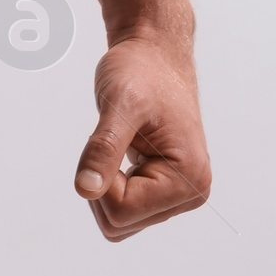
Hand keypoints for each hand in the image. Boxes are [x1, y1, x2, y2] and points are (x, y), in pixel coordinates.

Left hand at [74, 35, 209, 240]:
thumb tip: (85, 190)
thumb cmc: (141, 71)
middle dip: (104, 184)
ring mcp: (179, 194)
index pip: (122, 212)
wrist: (155, 52)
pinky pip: (126, 207)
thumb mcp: (119, 105)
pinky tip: (126, 149)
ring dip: (107, 183)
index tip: (111, 138)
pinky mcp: (166, 189)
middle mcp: (190, 194)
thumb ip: (103, 149)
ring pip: (121, 220)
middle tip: (115, 139)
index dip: (102, 178)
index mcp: (188, 180)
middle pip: (120, 223)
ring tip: (122, 142)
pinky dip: (113, 182)